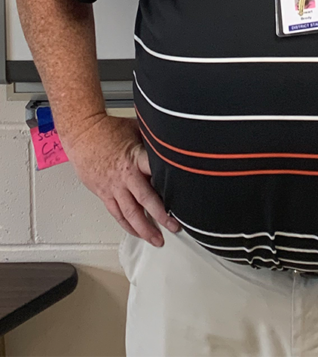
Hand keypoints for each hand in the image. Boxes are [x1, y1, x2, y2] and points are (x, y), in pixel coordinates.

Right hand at [64, 114, 179, 246]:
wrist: (82, 134)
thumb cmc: (108, 130)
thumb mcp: (135, 129)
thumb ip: (151, 141)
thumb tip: (169, 143)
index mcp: (135, 157)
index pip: (155, 171)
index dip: (169, 181)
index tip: (182, 194)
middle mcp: (125, 176)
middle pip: (146, 200)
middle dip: (161, 216)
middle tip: (174, 226)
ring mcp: (114, 187)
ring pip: (130, 213)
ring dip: (145, 229)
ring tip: (157, 239)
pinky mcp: (104, 193)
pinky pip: (117, 213)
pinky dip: (128, 225)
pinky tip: (137, 232)